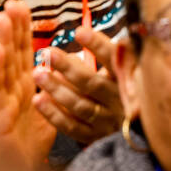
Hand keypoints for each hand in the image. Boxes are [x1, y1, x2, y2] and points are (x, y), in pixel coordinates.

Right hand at [0, 0, 56, 170]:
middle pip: (12, 53)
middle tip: (11, 3)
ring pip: (2, 66)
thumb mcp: (53, 108)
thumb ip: (62, 86)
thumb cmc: (30, 139)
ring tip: (2, 18)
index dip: (24, 29)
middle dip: (11, 28)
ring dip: (2, 40)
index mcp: (24, 84)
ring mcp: (1, 100)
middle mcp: (11, 88)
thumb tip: (82, 62)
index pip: (24, 52)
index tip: (23, 6)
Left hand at [32, 25, 123, 142]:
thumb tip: (77, 38)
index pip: (115, 60)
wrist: (133, 130)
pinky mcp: (95, 138)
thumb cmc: (119, 89)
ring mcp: (107, 122)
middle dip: (69, 67)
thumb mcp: (119, 70)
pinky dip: (54, 114)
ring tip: (37, 73)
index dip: (99, 46)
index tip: (79, 32)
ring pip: (80, 106)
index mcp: (128, 80)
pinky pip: (72, 127)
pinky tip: (38, 99)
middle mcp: (120, 102)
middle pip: (93, 84)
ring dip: (57, 89)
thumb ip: (103, 55)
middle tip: (48, 53)